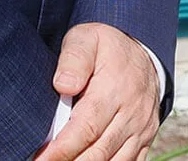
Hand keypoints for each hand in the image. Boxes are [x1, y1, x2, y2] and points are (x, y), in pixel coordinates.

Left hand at [34, 23, 159, 160]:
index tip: (43, 158)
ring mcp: (140, 129)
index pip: (86, 127)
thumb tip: (63, 85)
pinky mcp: (145, 139)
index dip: (63, 148)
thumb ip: (74, 58)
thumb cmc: (108, 46)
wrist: (142, 52)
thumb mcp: (87, 38)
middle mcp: (130, 114)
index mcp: (113, 89)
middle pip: (98, 151)